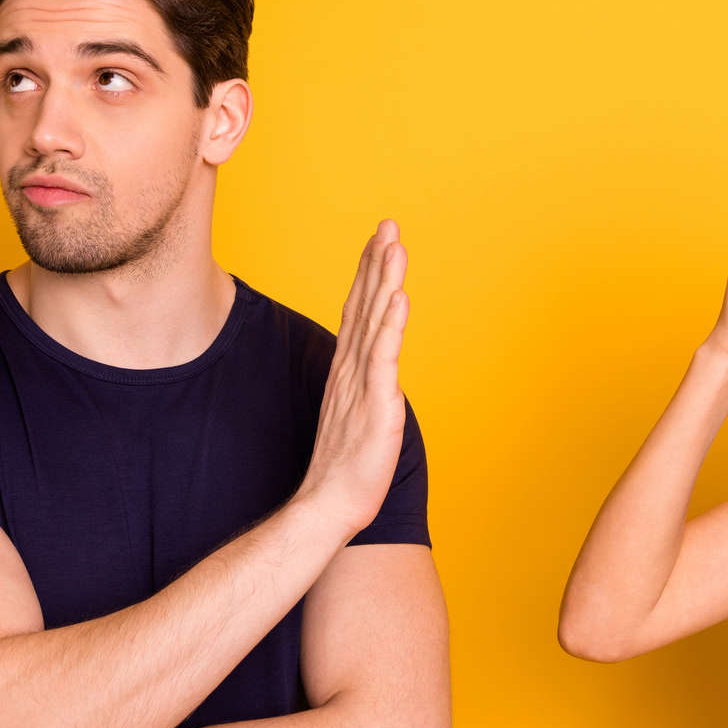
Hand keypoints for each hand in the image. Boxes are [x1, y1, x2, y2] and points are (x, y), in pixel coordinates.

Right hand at [294, 220, 409, 541]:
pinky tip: (397, 300)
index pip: (358, 310)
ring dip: (384, 283)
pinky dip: (390, 328)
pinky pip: (382, 360)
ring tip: (393, 246)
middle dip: (376, 263)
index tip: (378, 238)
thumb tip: (370, 362)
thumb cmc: (343, 463)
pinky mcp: (375, 405)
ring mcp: (361, 385)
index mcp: (347, 369)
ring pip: (374, 324)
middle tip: (388, 224)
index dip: (368, 273)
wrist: (329, 503)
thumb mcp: (354, 411)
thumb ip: (361, 382)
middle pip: (364, 306)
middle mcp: (351, 369)